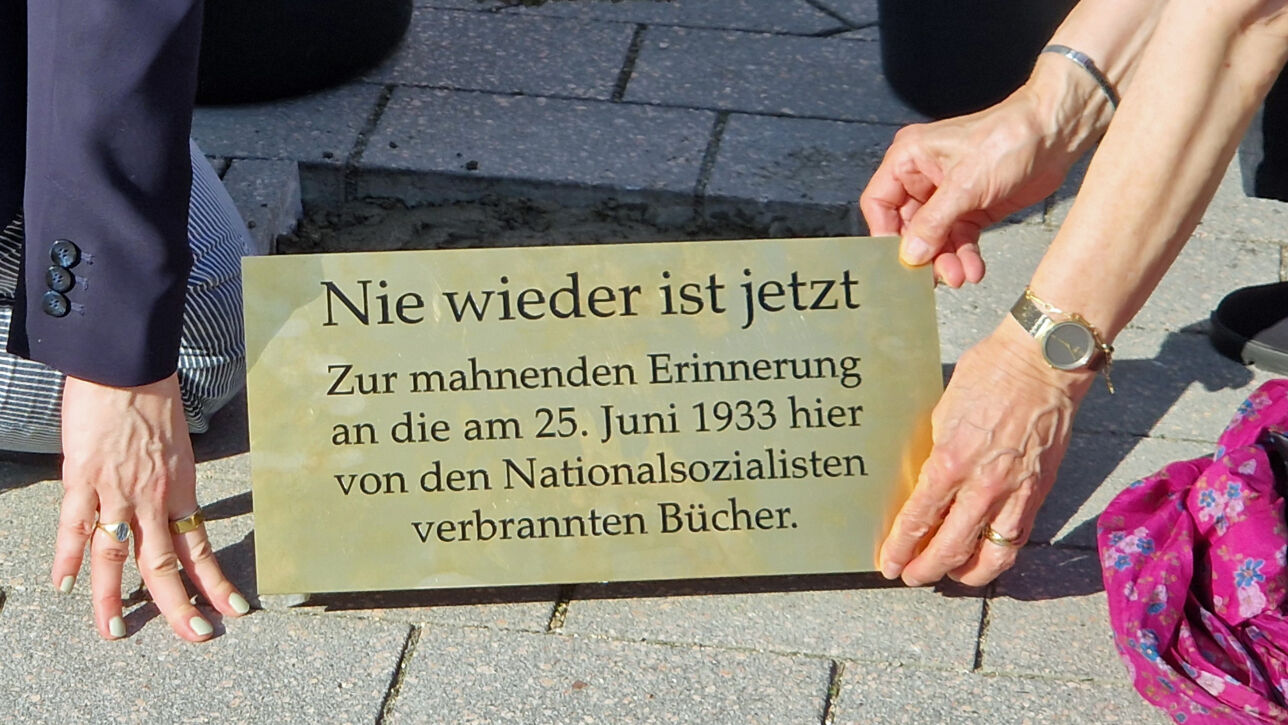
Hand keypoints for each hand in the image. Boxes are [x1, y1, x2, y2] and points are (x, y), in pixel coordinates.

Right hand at [51, 373, 248, 639]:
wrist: (128, 367)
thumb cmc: (154, 399)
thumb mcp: (177, 446)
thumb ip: (170, 480)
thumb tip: (169, 502)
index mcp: (181, 489)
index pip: (201, 547)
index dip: (215, 582)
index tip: (233, 611)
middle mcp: (153, 498)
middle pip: (165, 563)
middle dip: (180, 606)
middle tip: (194, 637)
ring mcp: (117, 491)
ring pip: (118, 555)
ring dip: (115, 597)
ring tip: (116, 632)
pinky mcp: (84, 477)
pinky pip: (75, 525)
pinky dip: (68, 556)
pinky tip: (65, 585)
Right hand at [859, 86, 1080, 287]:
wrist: (1056, 133)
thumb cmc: (1009, 137)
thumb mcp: (965, 183)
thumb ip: (933, 222)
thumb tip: (909, 254)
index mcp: (909, 158)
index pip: (879, 203)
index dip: (884, 233)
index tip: (897, 260)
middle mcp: (923, 177)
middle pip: (908, 227)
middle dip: (923, 253)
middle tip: (933, 277)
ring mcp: (948, 195)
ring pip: (935, 238)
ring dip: (946, 260)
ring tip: (960, 277)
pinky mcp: (972, 208)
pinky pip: (959, 239)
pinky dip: (965, 256)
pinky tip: (973, 270)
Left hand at [879, 321, 1093, 586]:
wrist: (1044, 364)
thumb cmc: (989, 375)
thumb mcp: (943, 413)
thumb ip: (935, 454)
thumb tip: (923, 484)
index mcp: (951, 461)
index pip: (918, 519)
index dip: (901, 548)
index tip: (889, 563)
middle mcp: (983, 485)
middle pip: (951, 549)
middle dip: (926, 569)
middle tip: (911, 577)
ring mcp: (1015, 493)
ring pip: (991, 558)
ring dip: (965, 573)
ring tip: (948, 574)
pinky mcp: (1039, 493)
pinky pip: (1017, 539)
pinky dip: (997, 555)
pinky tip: (983, 556)